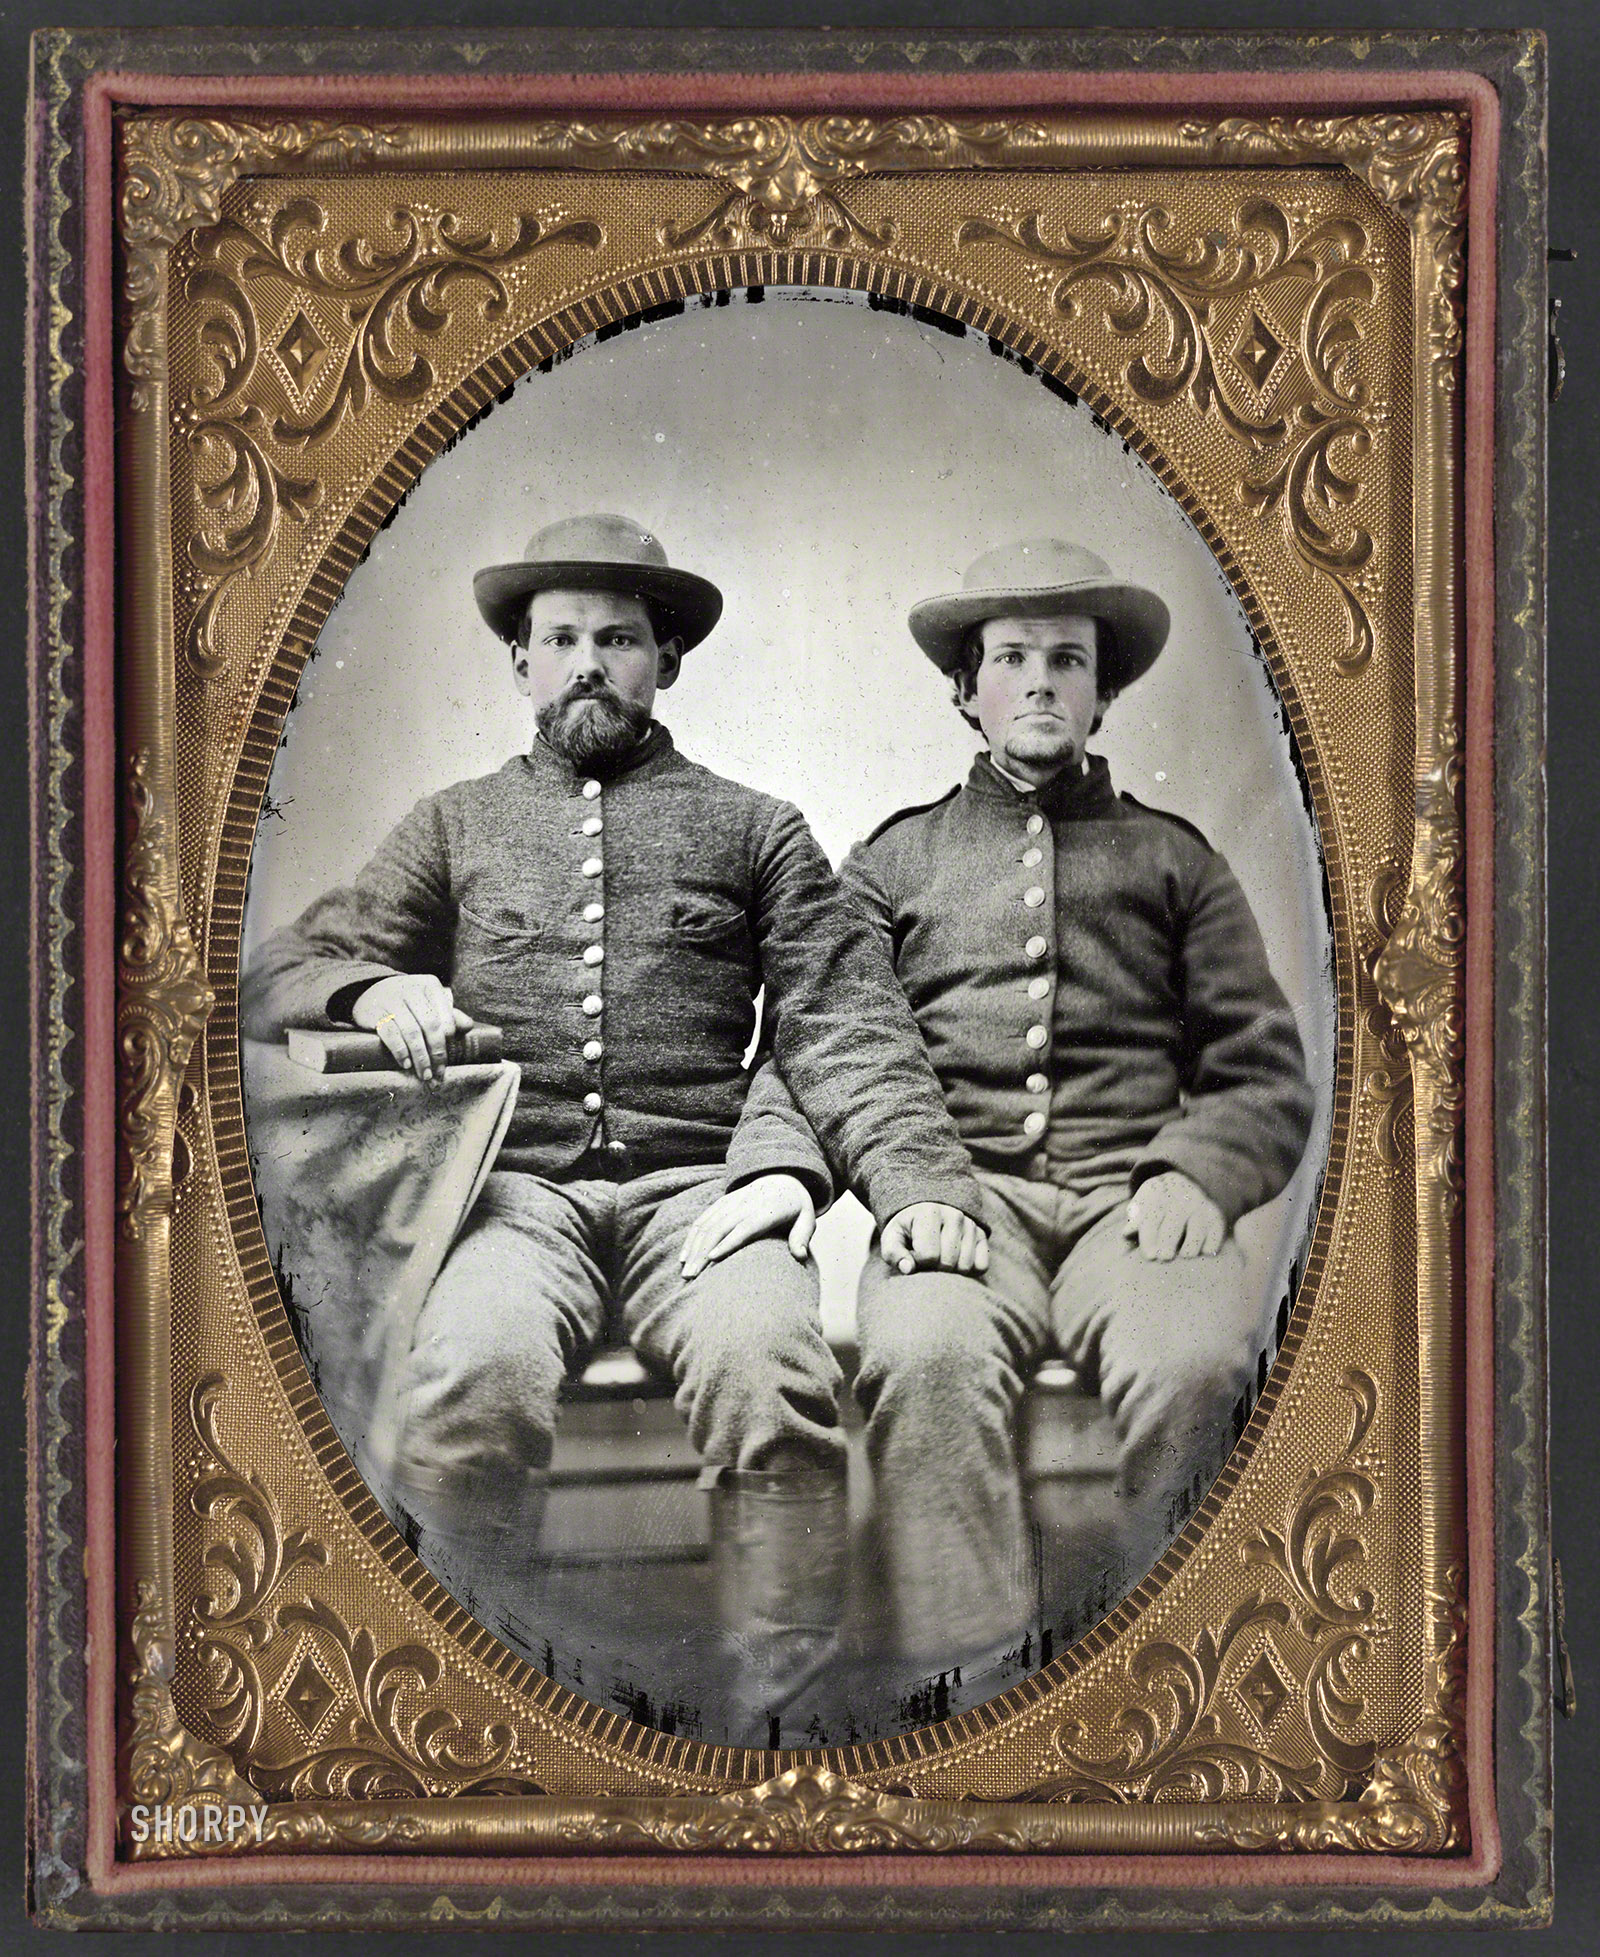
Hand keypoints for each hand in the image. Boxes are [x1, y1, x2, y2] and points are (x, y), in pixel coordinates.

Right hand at [352, 974, 472, 1081]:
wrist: (370, 993)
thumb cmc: (407, 1002)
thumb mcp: (428, 1002)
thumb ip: (449, 1014)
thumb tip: (468, 1026)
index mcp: (430, 986)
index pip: (445, 1019)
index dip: (448, 1044)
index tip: (445, 1063)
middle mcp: (412, 989)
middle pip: (430, 1026)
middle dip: (436, 1054)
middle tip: (436, 1075)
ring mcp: (392, 1000)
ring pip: (411, 1032)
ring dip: (419, 1057)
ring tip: (423, 1074)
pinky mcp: (375, 1012)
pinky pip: (391, 1034)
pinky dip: (400, 1051)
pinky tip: (405, 1063)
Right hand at [679, 1173, 816, 1278]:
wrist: (782, 1179)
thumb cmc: (795, 1207)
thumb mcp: (807, 1219)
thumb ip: (802, 1237)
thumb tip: (801, 1256)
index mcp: (768, 1210)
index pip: (745, 1227)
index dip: (728, 1242)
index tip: (713, 1258)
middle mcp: (746, 1204)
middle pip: (720, 1228)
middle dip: (703, 1252)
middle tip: (692, 1276)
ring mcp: (731, 1202)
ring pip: (707, 1225)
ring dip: (694, 1248)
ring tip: (686, 1272)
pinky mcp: (721, 1203)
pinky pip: (702, 1219)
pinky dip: (692, 1238)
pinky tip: (685, 1256)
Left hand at [880, 1203, 988, 1274]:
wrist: (925, 1212)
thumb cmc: (907, 1230)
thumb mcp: (892, 1239)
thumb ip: (893, 1254)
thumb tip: (907, 1269)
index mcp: (930, 1213)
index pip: (929, 1256)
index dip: (918, 1263)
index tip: (913, 1255)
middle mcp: (955, 1216)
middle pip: (948, 1263)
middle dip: (934, 1268)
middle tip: (926, 1259)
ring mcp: (971, 1225)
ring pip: (965, 1266)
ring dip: (951, 1271)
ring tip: (939, 1258)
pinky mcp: (982, 1235)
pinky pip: (981, 1266)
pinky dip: (969, 1270)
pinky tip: (955, 1261)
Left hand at [1123, 1171, 1225, 1261]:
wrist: (1185, 1181)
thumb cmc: (1158, 1203)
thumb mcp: (1144, 1203)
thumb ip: (1135, 1219)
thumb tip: (1126, 1233)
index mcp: (1159, 1195)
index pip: (1152, 1217)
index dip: (1150, 1237)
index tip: (1150, 1256)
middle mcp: (1181, 1198)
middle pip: (1175, 1221)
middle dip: (1169, 1241)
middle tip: (1164, 1258)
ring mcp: (1200, 1206)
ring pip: (1197, 1226)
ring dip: (1191, 1243)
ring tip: (1184, 1256)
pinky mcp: (1216, 1215)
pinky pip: (1216, 1231)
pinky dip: (1212, 1243)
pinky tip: (1205, 1252)